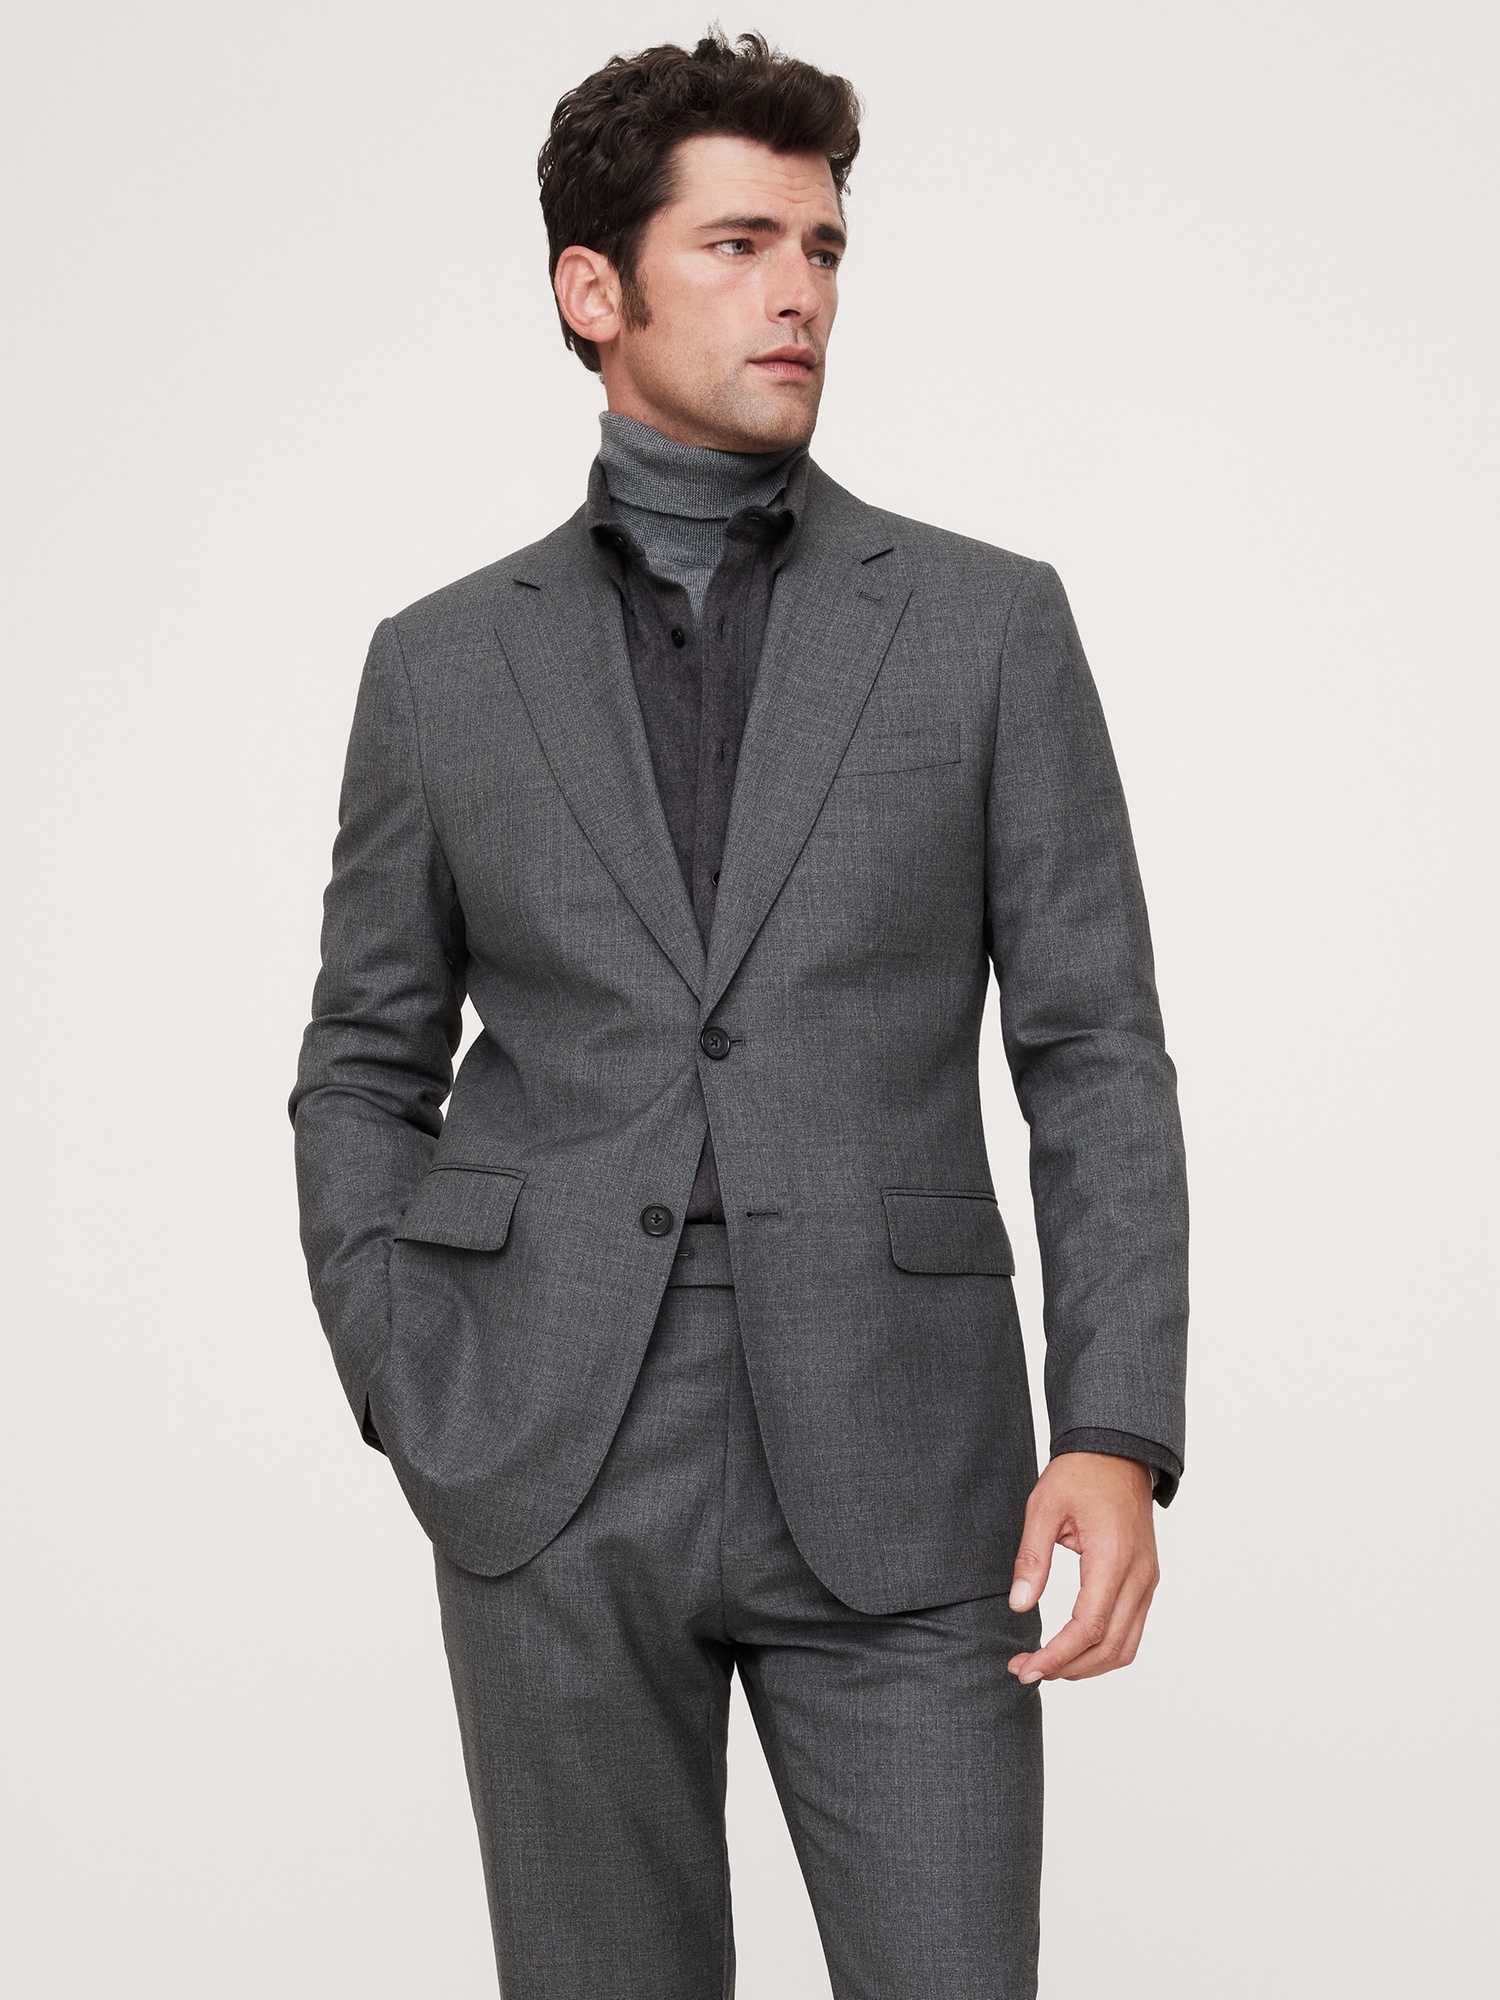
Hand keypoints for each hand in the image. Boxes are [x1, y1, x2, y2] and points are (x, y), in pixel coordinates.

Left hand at [1006, 1452, 1158, 1682]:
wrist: (1118, 1452)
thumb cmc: (1080, 1474)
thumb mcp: (1044, 1507)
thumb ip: (1032, 1558)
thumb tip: (1019, 1606)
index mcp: (1113, 1558)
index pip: (1087, 1627)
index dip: (1056, 1655)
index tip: (1025, 1667)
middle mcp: (1138, 1576)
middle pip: (1109, 1647)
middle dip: (1066, 1668)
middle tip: (1026, 1670)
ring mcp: (1148, 1580)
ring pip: (1126, 1647)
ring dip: (1087, 1666)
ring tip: (1047, 1666)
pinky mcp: (1147, 1580)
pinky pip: (1132, 1630)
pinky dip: (1104, 1650)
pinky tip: (1074, 1650)